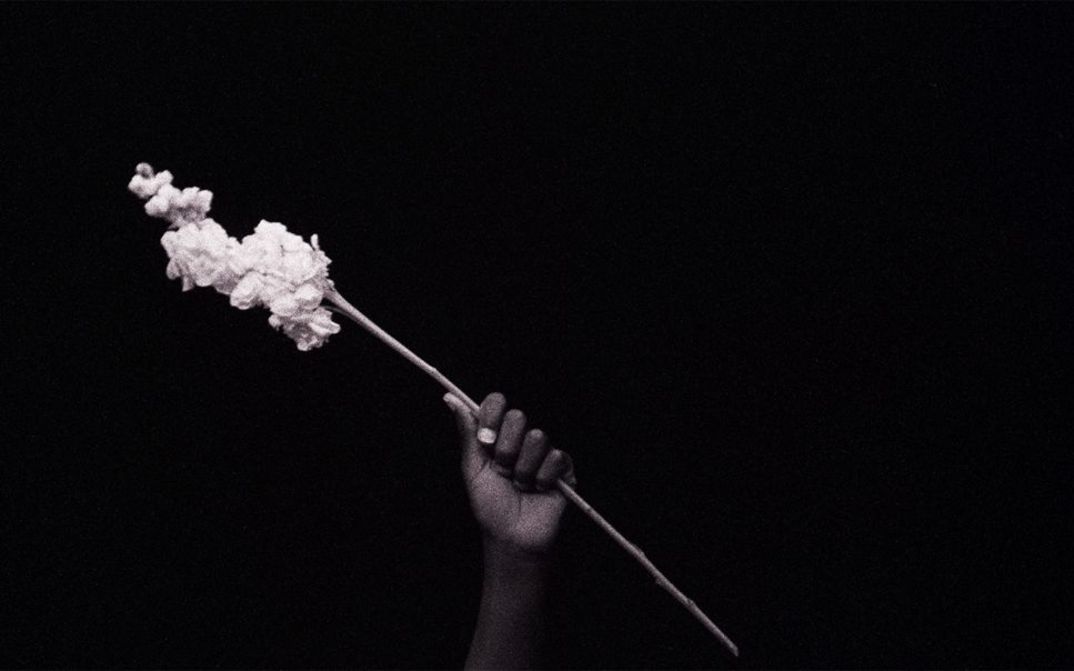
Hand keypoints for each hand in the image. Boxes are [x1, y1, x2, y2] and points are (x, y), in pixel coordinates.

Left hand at [444, 392, 576, 554]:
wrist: (511, 537)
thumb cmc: (491, 506)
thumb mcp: (473, 469)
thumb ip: (467, 433)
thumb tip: (451, 400)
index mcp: (497, 435)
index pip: (497, 402)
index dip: (492, 415)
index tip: (485, 440)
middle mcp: (521, 439)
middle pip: (518, 416)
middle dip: (506, 449)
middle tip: (503, 471)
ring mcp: (543, 451)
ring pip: (537, 437)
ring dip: (523, 469)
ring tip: (520, 485)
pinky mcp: (563, 467)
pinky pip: (555, 457)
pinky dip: (542, 479)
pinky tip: (539, 489)